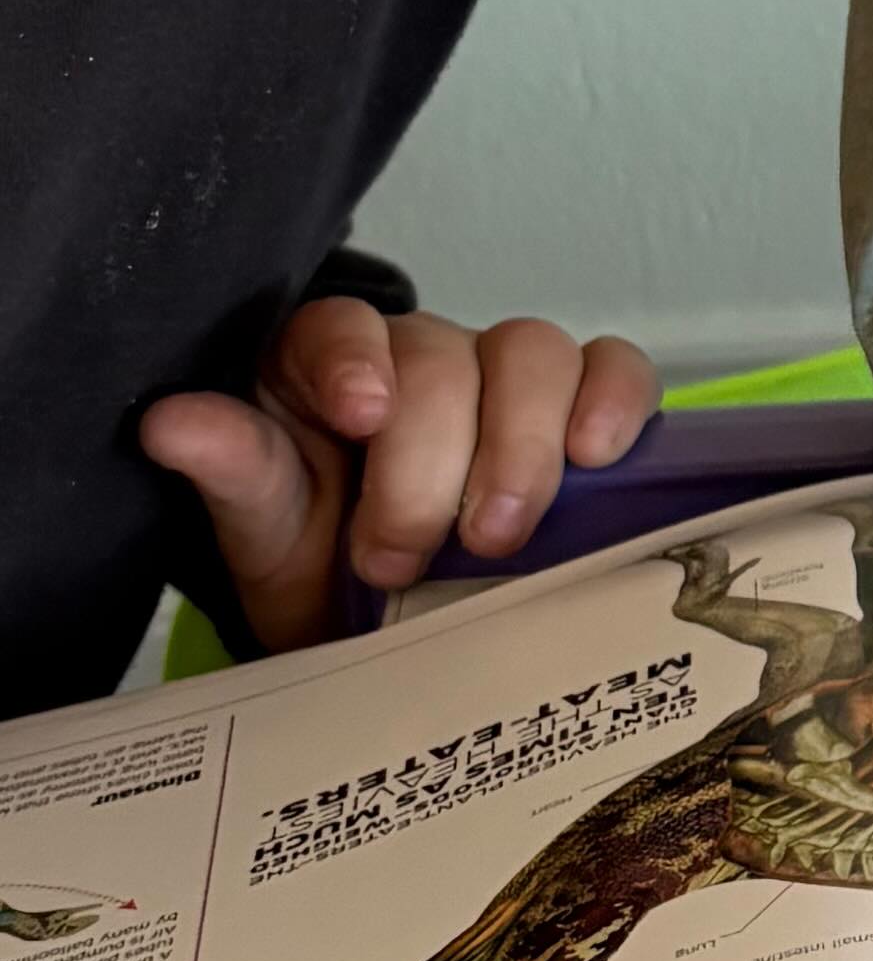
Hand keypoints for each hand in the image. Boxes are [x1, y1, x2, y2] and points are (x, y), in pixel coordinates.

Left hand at [139, 298, 661, 650]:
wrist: (389, 633)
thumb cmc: (320, 573)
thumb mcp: (264, 536)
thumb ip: (232, 470)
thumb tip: (169, 423)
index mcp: (324, 369)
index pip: (341, 327)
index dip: (356, 361)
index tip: (361, 417)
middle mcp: (417, 358)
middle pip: (443, 357)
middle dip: (430, 461)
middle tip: (401, 558)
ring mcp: (501, 378)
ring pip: (533, 353)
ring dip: (522, 444)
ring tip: (498, 537)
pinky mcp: (575, 410)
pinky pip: (612, 369)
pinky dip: (614, 401)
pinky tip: (599, 456)